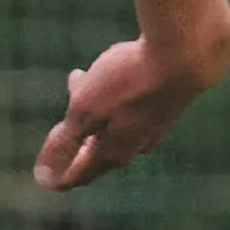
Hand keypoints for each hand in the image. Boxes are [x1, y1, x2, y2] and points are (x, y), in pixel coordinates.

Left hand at [32, 36, 216, 192]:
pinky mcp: (168, 101)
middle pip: (97, 148)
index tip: (43, 176)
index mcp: (114, 151)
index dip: (58, 175)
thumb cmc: (129, 81)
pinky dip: (112, 91)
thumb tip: (43, 178)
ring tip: (77, 80)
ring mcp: (157, 123)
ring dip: (92, 107)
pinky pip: (131, 103)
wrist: (185, 52)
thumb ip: (65, 144)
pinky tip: (111, 70)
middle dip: (74, 137)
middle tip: (58, 128)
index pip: (81, 174)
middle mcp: (138, 144)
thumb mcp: (86, 111)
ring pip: (114, 122)